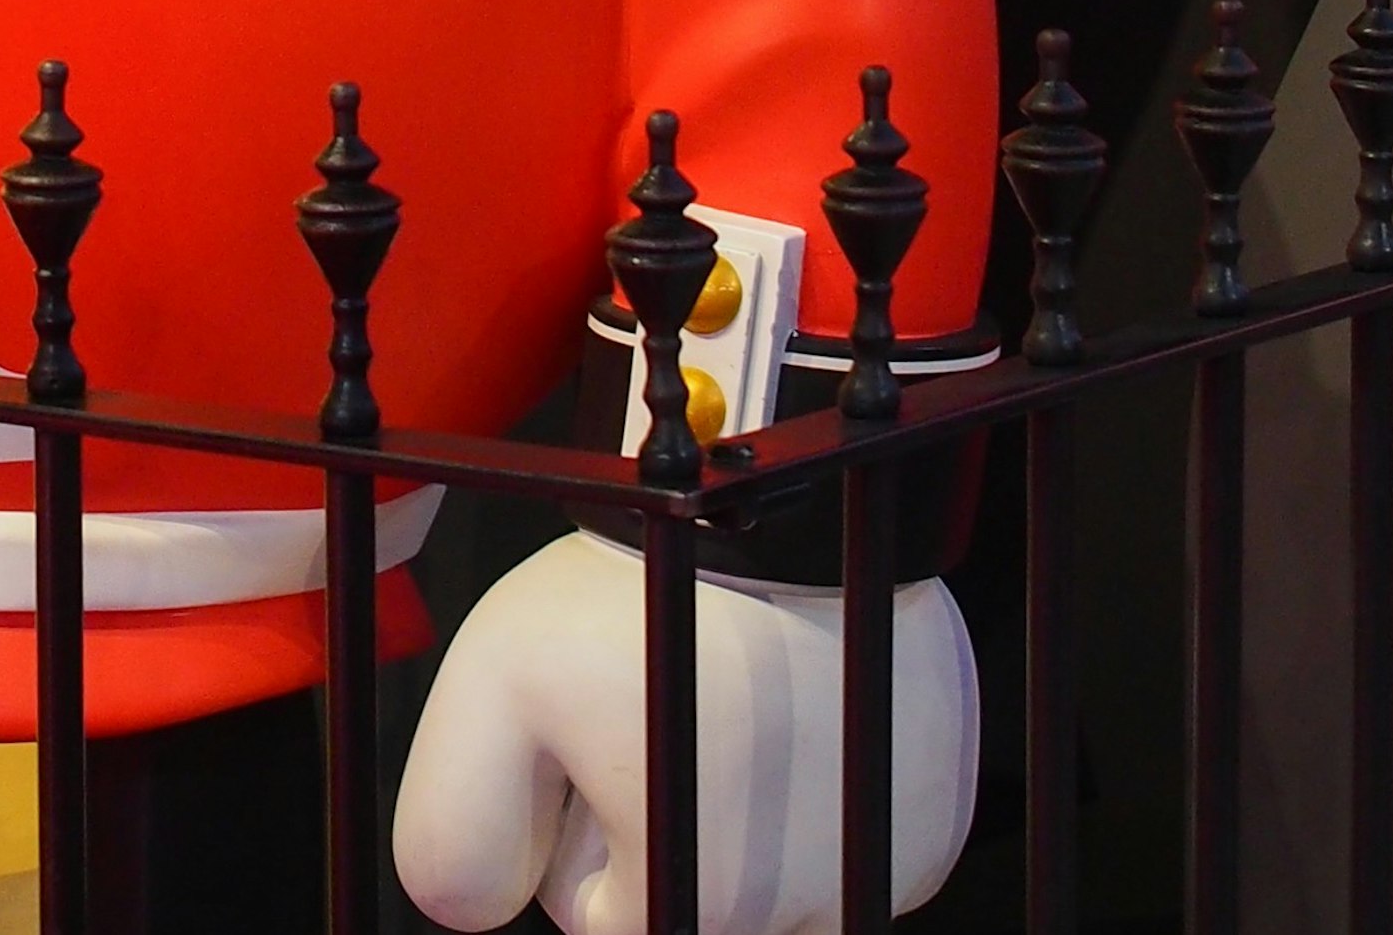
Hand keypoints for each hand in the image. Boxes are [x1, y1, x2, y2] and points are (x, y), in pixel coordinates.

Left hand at [393, 528, 976, 934]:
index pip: (598, 914)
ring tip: (725, 682)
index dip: (573, 816)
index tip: (590, 728)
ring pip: (773, 863)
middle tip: (658, 692)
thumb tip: (460, 906)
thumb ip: (454, 818)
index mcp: (697, 908)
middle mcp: (808, 914)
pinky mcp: (939, 810)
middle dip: (660, 809)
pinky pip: (848, 817)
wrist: (792, 499)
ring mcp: (884, 863)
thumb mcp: (494, 682)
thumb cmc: (652, 591)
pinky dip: (817, 768)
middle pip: (692, 891)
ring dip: (741, 794)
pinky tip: (791, 689)